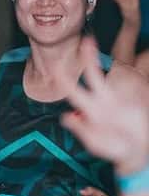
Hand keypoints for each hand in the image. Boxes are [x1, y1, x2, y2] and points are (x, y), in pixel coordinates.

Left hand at [63, 38, 148, 174]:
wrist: (137, 154)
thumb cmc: (114, 150)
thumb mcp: (95, 143)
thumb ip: (82, 130)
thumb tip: (65, 117)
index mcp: (91, 110)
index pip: (75, 91)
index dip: (66, 80)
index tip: (57, 67)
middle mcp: (103, 101)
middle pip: (94, 75)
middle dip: (89, 58)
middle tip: (86, 40)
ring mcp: (120, 99)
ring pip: (114, 75)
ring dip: (108, 62)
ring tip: (99, 48)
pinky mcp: (136, 100)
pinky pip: (134, 85)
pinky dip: (134, 78)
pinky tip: (136, 72)